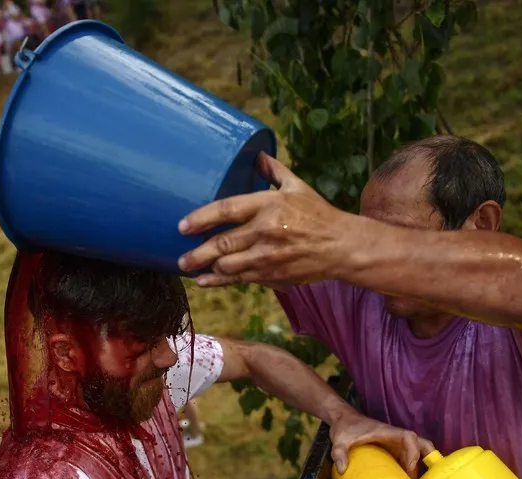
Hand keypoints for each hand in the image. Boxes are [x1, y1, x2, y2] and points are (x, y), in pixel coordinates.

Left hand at [177, 152, 355, 288]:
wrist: (341, 246)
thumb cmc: (318, 214)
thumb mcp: (298, 187)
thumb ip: (274, 171)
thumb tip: (257, 154)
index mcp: (269, 205)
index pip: (227, 210)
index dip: (201, 218)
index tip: (183, 226)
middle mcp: (265, 231)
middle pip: (222, 243)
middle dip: (197, 252)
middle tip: (180, 257)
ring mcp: (268, 256)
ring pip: (227, 265)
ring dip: (206, 268)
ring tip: (189, 267)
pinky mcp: (272, 274)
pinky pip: (239, 279)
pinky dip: (219, 281)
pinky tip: (204, 281)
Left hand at [329, 410, 434, 478]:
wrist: (343, 420)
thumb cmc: (345, 427)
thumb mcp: (340, 440)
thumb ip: (339, 453)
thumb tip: (342, 470)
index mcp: (388, 432)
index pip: (409, 438)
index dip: (413, 452)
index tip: (409, 467)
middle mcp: (395, 438)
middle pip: (421, 444)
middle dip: (427, 459)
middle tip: (421, 478)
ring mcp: (394, 444)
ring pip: (415, 453)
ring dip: (417, 468)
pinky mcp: (391, 450)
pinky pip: (406, 459)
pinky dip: (409, 470)